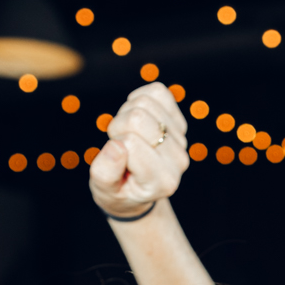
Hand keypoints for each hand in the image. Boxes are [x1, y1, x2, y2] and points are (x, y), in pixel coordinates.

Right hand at [89, 82, 188, 218]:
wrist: (136, 191)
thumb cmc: (117, 192)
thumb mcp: (104, 191)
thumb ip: (105, 174)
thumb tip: (116, 146)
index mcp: (162, 181)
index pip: (130, 143)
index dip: (114, 146)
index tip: (117, 160)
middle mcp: (178, 161)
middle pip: (137, 117)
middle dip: (118, 127)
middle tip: (120, 146)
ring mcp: (181, 140)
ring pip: (145, 102)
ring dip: (125, 114)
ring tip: (127, 136)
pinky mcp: (178, 122)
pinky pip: (157, 92)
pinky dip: (138, 99)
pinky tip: (136, 120)